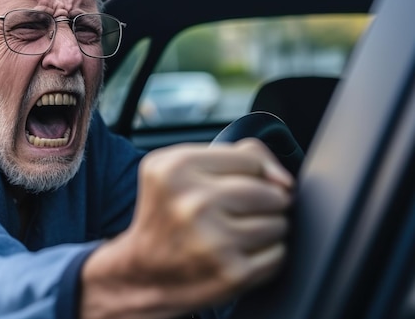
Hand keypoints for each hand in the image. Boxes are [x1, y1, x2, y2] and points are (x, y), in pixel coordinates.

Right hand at [81, 139, 292, 318]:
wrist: (143, 272)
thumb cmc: (168, 212)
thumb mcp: (179, 166)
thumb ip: (238, 154)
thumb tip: (283, 179)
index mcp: (177, 167)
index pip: (251, 160)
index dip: (248, 173)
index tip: (230, 186)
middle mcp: (194, 202)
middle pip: (271, 193)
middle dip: (263, 203)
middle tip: (233, 213)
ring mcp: (214, 240)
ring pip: (279, 223)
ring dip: (266, 229)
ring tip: (233, 233)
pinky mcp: (232, 273)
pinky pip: (278, 254)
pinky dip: (265, 255)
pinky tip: (236, 254)